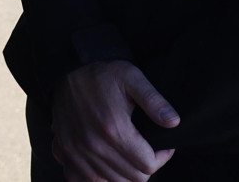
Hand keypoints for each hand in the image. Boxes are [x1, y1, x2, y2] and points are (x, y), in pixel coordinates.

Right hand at [50, 60, 178, 181]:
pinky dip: (99, 177)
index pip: (148, 166)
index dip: (162, 157)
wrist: (65, 69)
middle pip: (133, 178)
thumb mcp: (132, 77)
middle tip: (145, 149)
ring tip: (128, 153)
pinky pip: (85, 181)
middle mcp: (93, 145)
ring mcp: (76, 152)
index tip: (162, 145)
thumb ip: (154, 101)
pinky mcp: (64, 153)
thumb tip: (174, 122)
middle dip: (145, 166)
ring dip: (125, 172)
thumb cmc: (102, 74)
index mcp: (113, 128)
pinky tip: (105, 162)